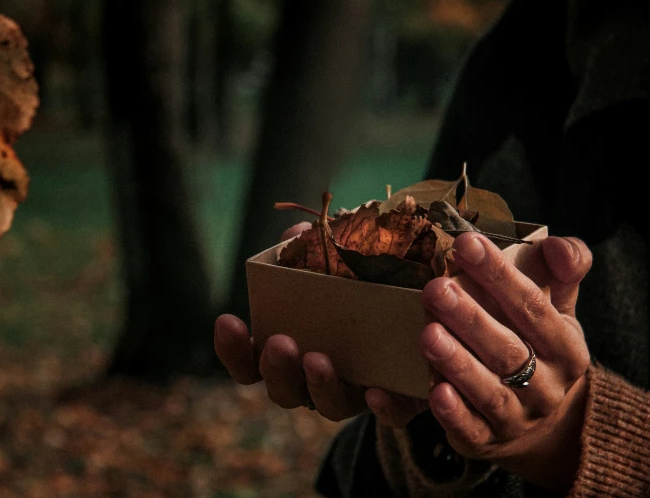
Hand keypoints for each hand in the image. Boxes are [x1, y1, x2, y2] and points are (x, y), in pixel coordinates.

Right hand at [214, 221, 427, 425]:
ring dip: (319, 385)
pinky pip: (388, 415)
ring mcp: (355, 394)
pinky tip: (376, 391)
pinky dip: (381, 407)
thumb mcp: (335, 265)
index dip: (233, 348)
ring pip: (329, 406)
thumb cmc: (358, 289)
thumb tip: (295, 234)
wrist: (422, 319)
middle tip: (279, 342)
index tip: (227, 319)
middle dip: (276, 367)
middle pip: (283, 389)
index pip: (248, 362)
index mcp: (290, 352)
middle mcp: (314, 381)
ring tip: (318, 359)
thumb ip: (310, 251)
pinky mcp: (397, 400)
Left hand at [418, 232, 592, 492]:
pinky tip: (432, 392)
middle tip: (436, 288)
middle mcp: (546, 386)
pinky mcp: (486, 442)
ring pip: (488, 392)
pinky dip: (452, 413)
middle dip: (470, 318)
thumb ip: (563, 269)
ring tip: (428, 334)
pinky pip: (470, 429)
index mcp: (566, 348)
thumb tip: (556, 246)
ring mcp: (516, 418)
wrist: (545, 426)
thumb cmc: (541, 348)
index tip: (466, 244)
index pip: (533, 307)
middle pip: (508, 350)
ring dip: (457, 363)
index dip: (501, 275)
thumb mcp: (560, 309)